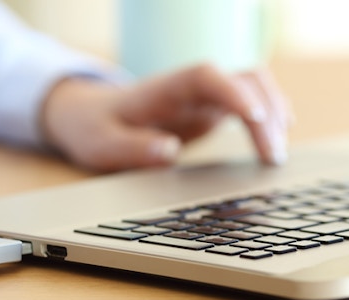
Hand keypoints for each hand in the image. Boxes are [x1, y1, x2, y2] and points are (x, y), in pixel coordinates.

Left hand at [42, 64, 291, 170]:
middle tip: (270, 157)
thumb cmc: (95, 129)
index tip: (255, 117)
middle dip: (265, 111)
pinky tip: (274, 144)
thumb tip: (169, 152)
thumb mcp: (101, 145)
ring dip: (273, 115)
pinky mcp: (209, 109)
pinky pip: (249, 104)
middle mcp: (189, 86)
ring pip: (253, 87)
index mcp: (163, 88)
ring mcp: (203, 96)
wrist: (90, 117)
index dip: (233, 92)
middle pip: (241, 79)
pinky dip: (267, 119)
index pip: (205, 76)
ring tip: (274, 158)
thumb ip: (132, 148)